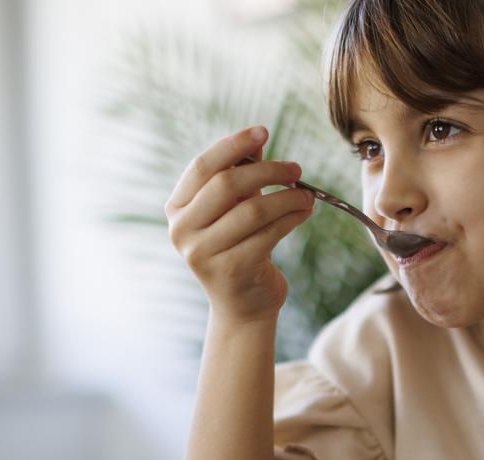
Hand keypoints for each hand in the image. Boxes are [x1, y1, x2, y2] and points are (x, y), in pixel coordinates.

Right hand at [165, 126, 314, 322]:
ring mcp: (202, 253)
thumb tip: (257, 139)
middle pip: (227, 184)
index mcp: (177, 208)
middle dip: (268, 171)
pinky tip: (304, 212)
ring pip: (252, 210)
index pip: (203, 166)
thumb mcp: (234, 208)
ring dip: (286, 197)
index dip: (234, 145)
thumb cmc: (238, 247)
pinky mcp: (231, 270)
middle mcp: (182, 230)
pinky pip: (268, 234)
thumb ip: (239, 174)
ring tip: (306, 194)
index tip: (263, 131)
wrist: (243, 303)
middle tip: (295, 169)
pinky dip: (291, 218)